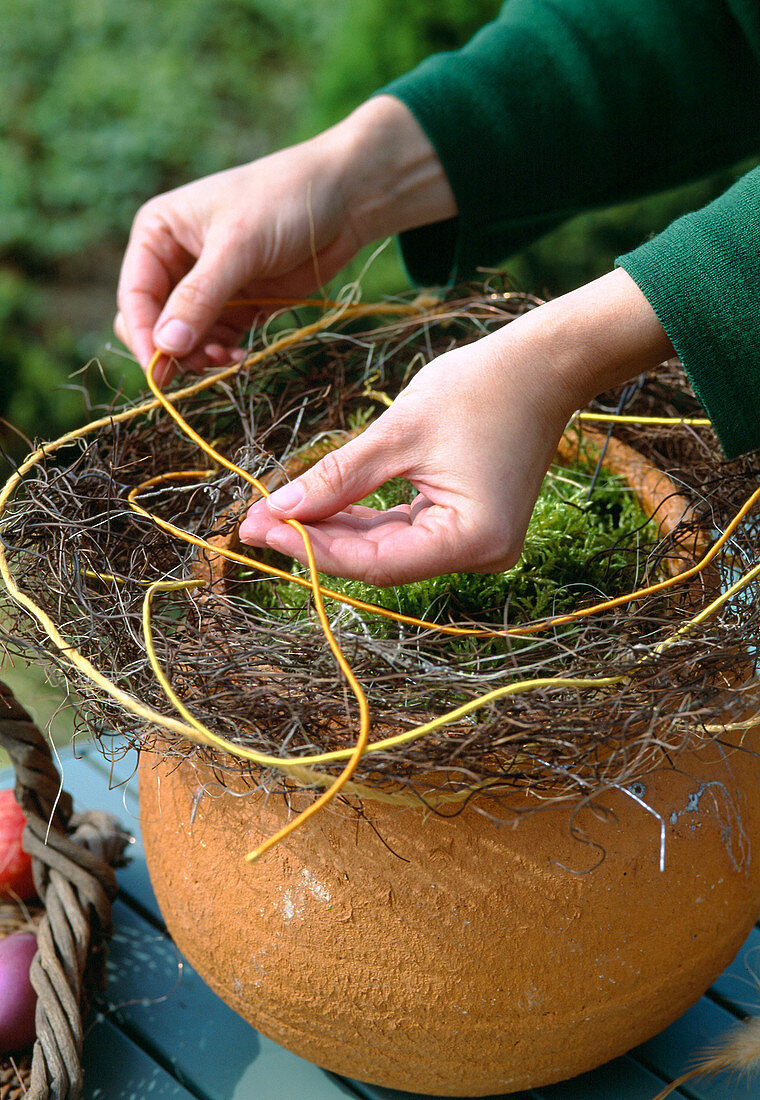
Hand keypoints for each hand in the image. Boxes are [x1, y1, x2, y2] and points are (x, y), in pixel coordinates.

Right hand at [115, 97, 455, 383]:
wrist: (344, 199)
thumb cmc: (283, 202)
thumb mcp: (238, 247)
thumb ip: (200, 298)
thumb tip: (165, 346)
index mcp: (158, 233)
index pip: (134, 294)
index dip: (144, 335)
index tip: (160, 370)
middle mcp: (175, 260)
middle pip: (153, 321)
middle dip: (171, 349)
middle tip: (196, 369)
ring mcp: (208, 286)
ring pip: (185, 338)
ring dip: (200, 356)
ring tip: (229, 357)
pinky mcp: (239, 305)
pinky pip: (216, 340)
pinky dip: (222, 353)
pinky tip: (241, 355)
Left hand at [238, 270, 673, 584]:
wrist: (543, 365)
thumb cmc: (481, 388)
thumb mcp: (399, 432)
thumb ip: (339, 476)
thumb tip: (281, 509)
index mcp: (472, 538)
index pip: (376, 562)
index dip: (312, 550)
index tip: (258, 528)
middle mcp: (480, 553)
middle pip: (379, 561)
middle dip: (314, 541)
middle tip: (252, 522)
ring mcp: (476, 542)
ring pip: (387, 548)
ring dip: (333, 531)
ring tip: (273, 513)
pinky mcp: (467, 524)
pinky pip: (404, 530)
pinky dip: (362, 518)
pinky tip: (316, 507)